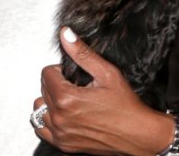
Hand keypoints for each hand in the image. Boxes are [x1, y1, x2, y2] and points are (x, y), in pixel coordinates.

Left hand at [32, 27, 169, 154]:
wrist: (139, 135)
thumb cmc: (127, 107)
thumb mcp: (107, 73)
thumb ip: (82, 53)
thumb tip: (65, 34)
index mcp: (67, 98)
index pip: (46, 73)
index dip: (61, 70)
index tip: (74, 76)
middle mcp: (60, 117)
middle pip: (43, 89)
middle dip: (56, 84)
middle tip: (77, 87)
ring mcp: (61, 133)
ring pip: (40, 108)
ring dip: (50, 101)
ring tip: (70, 100)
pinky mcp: (64, 144)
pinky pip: (41, 129)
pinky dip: (49, 120)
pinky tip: (64, 116)